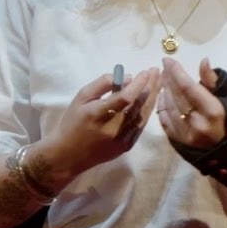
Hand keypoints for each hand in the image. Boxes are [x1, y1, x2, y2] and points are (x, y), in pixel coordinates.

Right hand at [40, 66, 159, 174]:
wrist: (68, 155)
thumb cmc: (72, 123)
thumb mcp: (81, 98)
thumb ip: (102, 84)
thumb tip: (127, 78)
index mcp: (98, 114)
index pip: (125, 98)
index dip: (138, 84)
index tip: (145, 71)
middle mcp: (112, 129)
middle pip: (138, 106)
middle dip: (150, 87)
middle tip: (156, 72)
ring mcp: (121, 140)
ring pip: (142, 116)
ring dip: (152, 98)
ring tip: (158, 82)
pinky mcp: (126, 147)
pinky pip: (140, 126)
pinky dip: (146, 112)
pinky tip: (151, 100)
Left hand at [156, 56, 225, 148]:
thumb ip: (212, 81)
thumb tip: (203, 61)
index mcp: (213, 111)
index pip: (188, 88)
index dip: (176, 72)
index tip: (168, 60)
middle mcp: (198, 124)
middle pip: (177, 97)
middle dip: (168, 79)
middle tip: (165, 67)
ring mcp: (187, 135)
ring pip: (169, 108)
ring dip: (164, 91)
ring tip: (164, 79)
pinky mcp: (180, 142)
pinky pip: (165, 121)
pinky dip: (162, 106)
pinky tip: (163, 96)